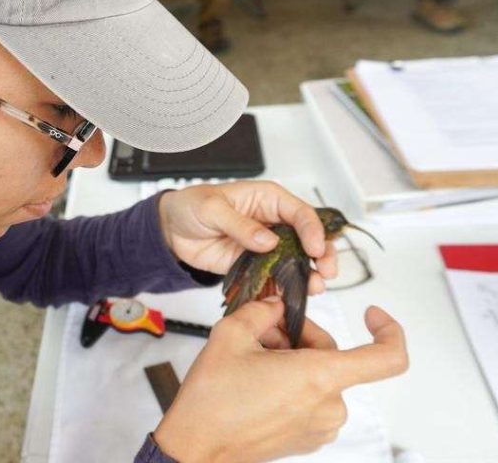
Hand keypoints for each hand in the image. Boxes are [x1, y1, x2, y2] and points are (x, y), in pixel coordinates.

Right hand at [153, 298, 408, 462]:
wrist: (195, 447)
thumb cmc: (212, 401)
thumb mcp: (231, 334)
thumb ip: (261, 310)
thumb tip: (275, 305)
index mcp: (319, 377)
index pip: (388, 358)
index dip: (389, 331)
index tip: (370, 315)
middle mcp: (328, 405)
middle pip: (334, 356)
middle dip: (300, 338)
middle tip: (263, 335)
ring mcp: (320, 426)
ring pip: (320, 377)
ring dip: (293, 361)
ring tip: (254, 360)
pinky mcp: (307, 439)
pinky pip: (311, 400)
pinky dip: (291, 384)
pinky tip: (257, 382)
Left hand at [157, 181, 336, 293]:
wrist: (172, 230)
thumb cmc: (191, 206)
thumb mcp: (211, 208)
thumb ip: (240, 224)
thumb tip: (268, 240)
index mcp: (268, 199)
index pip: (300, 212)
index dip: (312, 231)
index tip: (316, 249)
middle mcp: (273, 222)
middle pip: (307, 237)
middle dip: (322, 254)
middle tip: (326, 272)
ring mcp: (266, 246)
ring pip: (296, 260)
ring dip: (308, 274)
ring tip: (314, 287)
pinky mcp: (255, 265)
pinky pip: (274, 277)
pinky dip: (284, 287)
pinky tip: (290, 297)